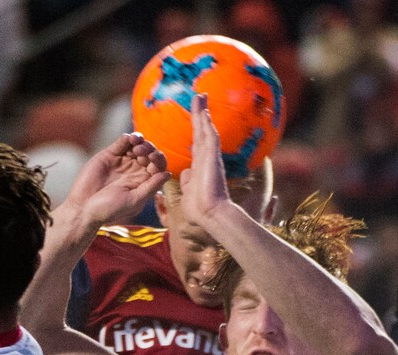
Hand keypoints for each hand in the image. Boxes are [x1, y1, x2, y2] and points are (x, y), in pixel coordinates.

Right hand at [64, 132, 168, 227]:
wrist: (84, 207)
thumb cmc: (110, 209)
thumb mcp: (134, 200)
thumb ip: (151, 187)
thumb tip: (168, 174)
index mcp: (144, 183)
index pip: (158, 167)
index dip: (159, 160)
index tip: (153, 158)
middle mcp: (135, 171)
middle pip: (150, 154)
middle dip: (150, 149)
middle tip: (142, 153)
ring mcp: (123, 162)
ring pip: (137, 146)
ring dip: (141, 142)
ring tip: (136, 145)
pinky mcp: (110, 155)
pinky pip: (122, 143)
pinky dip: (128, 138)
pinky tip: (129, 139)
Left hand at [179, 94, 230, 227]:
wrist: (211, 214)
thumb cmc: (200, 210)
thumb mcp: (188, 193)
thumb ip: (187, 181)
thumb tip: (185, 173)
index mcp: (200, 167)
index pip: (197, 143)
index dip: (197, 130)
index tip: (197, 118)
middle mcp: (206, 159)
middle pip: (202, 132)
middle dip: (200, 114)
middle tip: (199, 97)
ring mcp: (210, 158)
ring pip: (206, 130)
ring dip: (202, 113)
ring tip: (199, 96)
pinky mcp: (212, 158)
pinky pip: (210, 136)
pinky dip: (206, 123)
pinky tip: (203, 111)